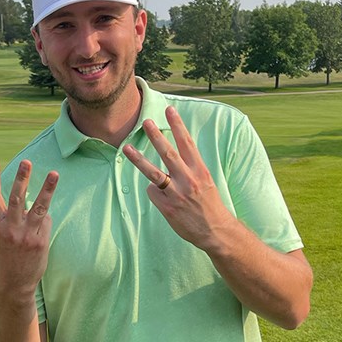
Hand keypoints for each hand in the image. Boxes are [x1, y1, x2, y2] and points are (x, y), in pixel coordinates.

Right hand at [0, 158, 57, 293]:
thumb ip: (14, 219)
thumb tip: (34, 207)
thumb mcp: (2, 236)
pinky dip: (46, 220)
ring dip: (46, 189)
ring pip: (38, 207)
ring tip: (54, 173)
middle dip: (21, 178)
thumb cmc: (8, 257)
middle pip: (17, 198)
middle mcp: (10, 228)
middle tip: (26, 162)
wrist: (14, 283)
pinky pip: (46, 222)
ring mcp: (26, 234)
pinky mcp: (39, 242)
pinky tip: (41, 229)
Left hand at [122, 106, 235, 250]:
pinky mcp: (168, 207)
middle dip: (156, 136)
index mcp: (200, 171)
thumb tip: (171, 153)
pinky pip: (153, 192)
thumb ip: (190, 167)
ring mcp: (177, 194)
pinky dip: (154, 192)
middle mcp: (189, 180)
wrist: (215, 231)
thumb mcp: (205, 180)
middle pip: (168, 154)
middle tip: (146, 122)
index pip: (187, 143)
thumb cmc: (208, 203)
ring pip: (153, 173)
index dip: (178, 126)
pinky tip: (163, 198)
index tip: (170, 110)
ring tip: (127, 148)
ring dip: (139, 159)